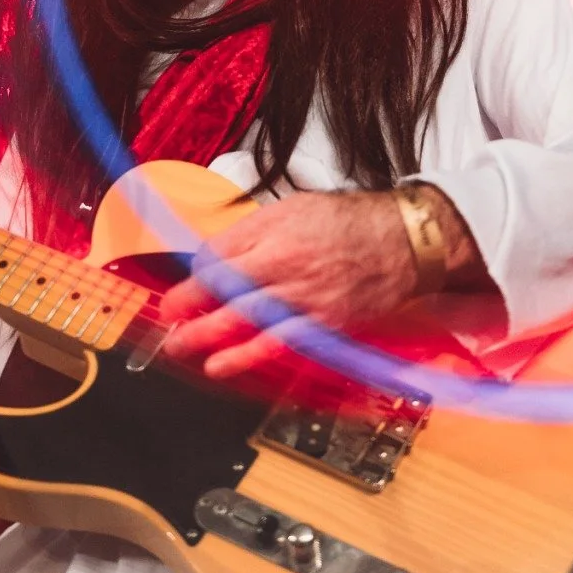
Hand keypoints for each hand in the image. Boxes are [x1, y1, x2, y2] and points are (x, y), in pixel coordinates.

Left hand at [155, 189, 421, 381]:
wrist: (403, 242)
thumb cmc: (349, 221)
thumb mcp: (292, 207)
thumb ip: (252, 232)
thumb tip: (216, 254)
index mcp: (275, 233)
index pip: (218, 257)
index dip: (194, 276)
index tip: (182, 288)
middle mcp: (286, 267)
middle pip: (224, 291)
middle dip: (189, 309)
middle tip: (169, 320)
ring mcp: (305, 299)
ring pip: (246, 322)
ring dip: (209, 338)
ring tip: (183, 347)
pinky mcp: (324, 324)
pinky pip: (280, 344)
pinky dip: (249, 356)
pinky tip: (225, 364)